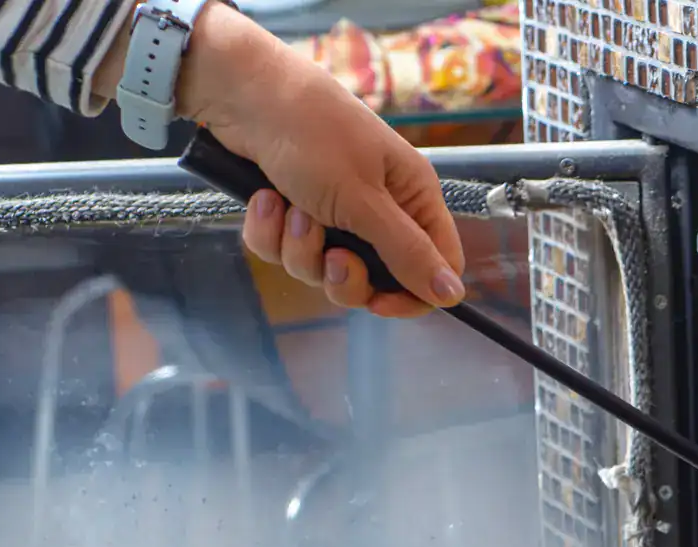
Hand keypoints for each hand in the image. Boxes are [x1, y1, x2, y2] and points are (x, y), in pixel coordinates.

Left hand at [110, 4, 466, 317]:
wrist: (243, 94)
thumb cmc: (314, 135)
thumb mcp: (364, 201)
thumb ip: (409, 253)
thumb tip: (453, 295)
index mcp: (412, 199)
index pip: (435, 267)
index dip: (412, 295)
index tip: (379, 302)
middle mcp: (379, 209)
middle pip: (374, 278)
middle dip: (343, 276)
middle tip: (331, 255)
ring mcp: (334, 212)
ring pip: (322, 268)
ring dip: (300, 248)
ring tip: (290, 208)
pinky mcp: (294, 210)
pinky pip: (285, 250)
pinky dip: (271, 232)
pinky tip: (265, 200)